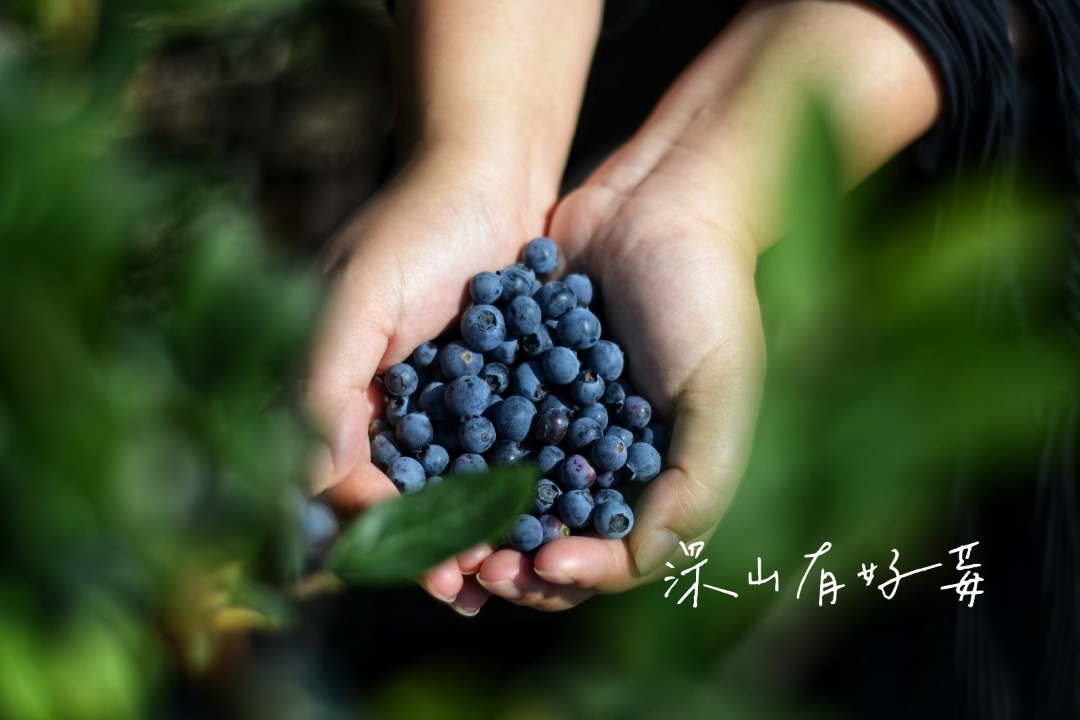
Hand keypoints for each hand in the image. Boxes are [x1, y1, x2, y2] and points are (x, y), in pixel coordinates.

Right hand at [306, 147, 548, 614]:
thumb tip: (313, 477)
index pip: (347, 480)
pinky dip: (512, 492)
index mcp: (339, 393)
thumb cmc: (414, 228)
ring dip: (472, 534)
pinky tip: (537, 523)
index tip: (415, 558)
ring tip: (503, 573)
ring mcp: (443, 403)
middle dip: (430, 546)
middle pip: (402, 499)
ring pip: (452, 489)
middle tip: (467, 587)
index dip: (379, 525)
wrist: (491, 174)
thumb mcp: (359, 295)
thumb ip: (327, 380)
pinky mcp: (497, 391)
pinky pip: (499, 456)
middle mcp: (387, 408)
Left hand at [469, 0, 939, 609]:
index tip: (534, 568)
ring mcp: (557, 416)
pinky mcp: (518, 373)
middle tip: (471, 563)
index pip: (609, 553)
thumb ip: (694, 485)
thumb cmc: (706, 299)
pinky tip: (425, 459)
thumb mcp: (719, 393)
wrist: (660, 200)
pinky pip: (480, 422)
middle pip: (548, 531)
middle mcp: (603, 456)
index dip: (571, 575)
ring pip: (505, 487)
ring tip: (442, 522)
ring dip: (474, 515)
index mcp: (656, 475)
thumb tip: (639, 562)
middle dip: (511, 556)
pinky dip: (455, 448)